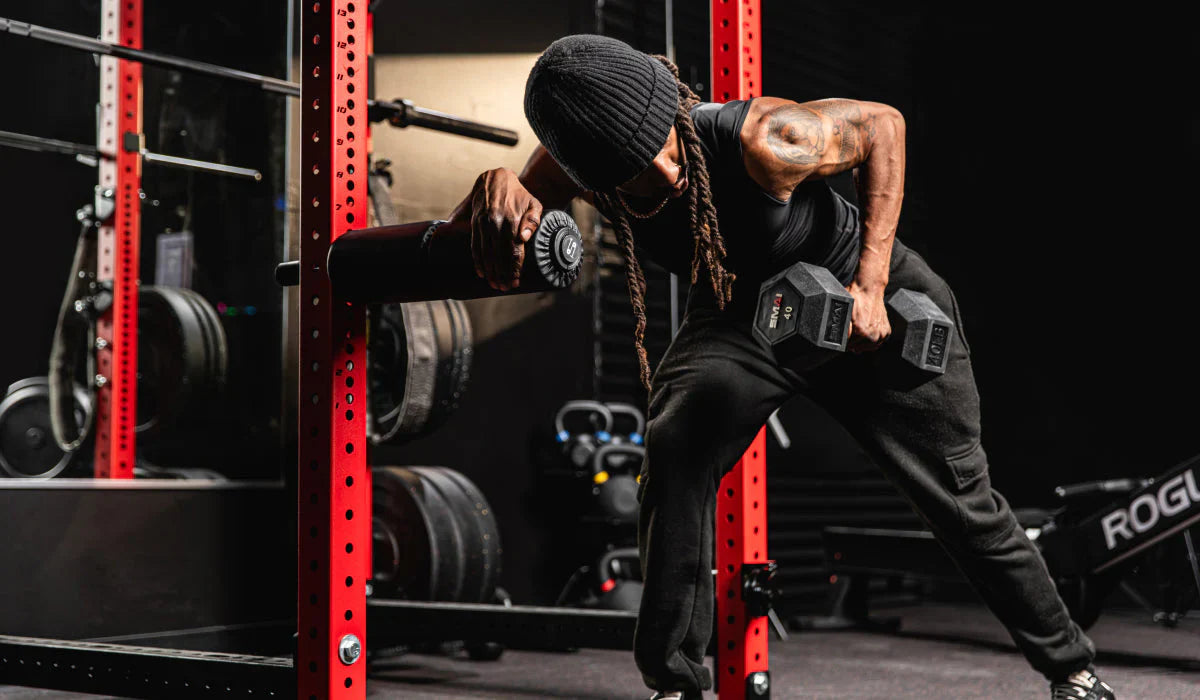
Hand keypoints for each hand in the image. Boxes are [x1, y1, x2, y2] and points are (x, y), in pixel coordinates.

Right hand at [469, 168, 543, 290]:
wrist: (495, 178)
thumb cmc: (519, 194)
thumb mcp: (533, 203)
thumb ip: (533, 220)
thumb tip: (525, 238)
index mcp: (512, 220)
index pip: (513, 250)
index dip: (514, 268)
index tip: (516, 282)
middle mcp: (496, 223)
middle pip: (499, 255)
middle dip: (502, 274)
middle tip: (504, 288)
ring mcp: (483, 224)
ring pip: (486, 253)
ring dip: (489, 271)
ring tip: (494, 284)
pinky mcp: (474, 223)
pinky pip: (474, 245)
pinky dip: (477, 261)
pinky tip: (481, 272)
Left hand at [845, 281, 890, 352]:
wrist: (870, 288)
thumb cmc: (855, 298)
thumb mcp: (843, 311)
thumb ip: (842, 328)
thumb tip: (839, 341)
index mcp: (861, 331)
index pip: (849, 346)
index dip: (844, 344)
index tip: (842, 340)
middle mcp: (874, 333)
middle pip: (859, 348)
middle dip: (853, 345)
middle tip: (849, 339)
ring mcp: (882, 332)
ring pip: (869, 347)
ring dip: (863, 344)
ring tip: (857, 338)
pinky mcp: (887, 330)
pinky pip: (879, 342)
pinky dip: (873, 341)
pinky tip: (867, 336)